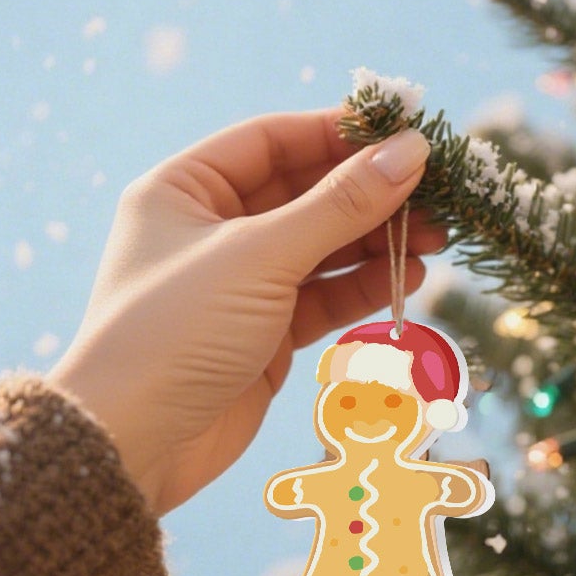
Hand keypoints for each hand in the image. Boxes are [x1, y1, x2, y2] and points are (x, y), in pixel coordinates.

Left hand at [49, 109, 444, 515]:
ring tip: (436, 240)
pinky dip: (364, 288)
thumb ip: (340, 206)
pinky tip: (407, 279)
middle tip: (436, 197)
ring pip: (321, 251)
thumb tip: (409, 152)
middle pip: (304, 195)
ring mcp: (241, 286)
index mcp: (184, 189)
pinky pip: (323, 299)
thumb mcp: (261, 256)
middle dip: (370, 196)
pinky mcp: (265, 337)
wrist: (139, 440)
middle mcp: (211, 231)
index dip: (339, 135)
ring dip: (377, 244)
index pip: (273, 142)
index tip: (404, 135)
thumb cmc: (178, 331)